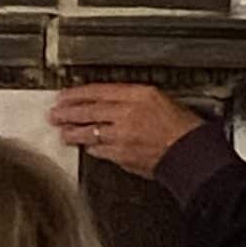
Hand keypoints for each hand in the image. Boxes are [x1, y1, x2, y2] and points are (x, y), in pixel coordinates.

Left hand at [49, 85, 200, 177]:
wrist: (190, 152)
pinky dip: (92, 148)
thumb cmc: (181, 127)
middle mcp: (127, 113)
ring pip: (89, 132)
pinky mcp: (122, 155)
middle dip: (67, 113)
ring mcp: (122, 136)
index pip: (98, 91)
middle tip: (55, 114)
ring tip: (63, 132)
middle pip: (88, 111)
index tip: (65, 95)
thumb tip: (110, 101)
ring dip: (73, 133)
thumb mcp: (159, 99)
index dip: (77, 94)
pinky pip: (100, 151)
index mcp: (137, 95)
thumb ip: (133, 99)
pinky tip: (86, 147)